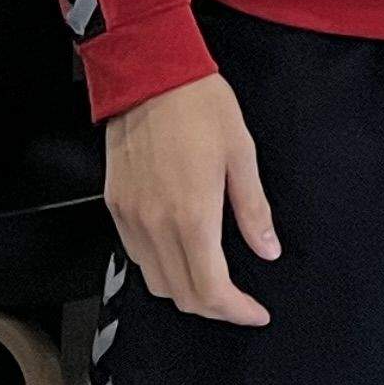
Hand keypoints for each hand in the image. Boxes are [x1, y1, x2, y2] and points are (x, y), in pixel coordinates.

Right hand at [104, 73, 279, 325]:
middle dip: (215, 307)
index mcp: (192, 215)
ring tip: (213, 280)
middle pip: (181, 295)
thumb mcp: (241, 153)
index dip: (236, 311)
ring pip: (155, 281)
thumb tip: (268, 251)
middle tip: (240, 301)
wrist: (149, 71)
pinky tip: (181, 251)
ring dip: (185, 291)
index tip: (256, 312)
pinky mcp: (115, 205)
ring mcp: (131, 217)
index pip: (211, 289)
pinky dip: (161, 267)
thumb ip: (253, 210)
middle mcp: (156, 225)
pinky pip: (136, 255)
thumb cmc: (201, 105)